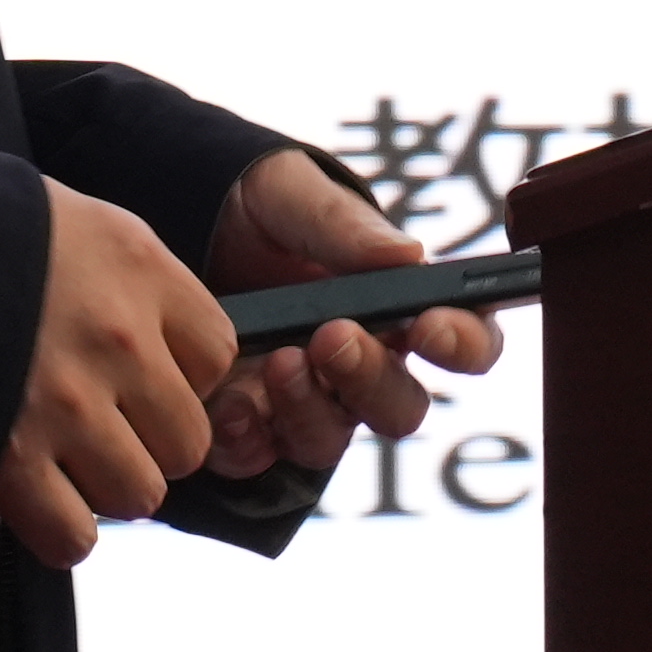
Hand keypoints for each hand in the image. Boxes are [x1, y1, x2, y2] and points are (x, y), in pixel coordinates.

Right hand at [0, 183, 233, 569]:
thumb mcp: (69, 222)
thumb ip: (124, 278)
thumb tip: (156, 338)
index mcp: (137, 267)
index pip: (216, 354)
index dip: (180, 374)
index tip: (141, 372)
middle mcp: (117, 338)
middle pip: (187, 439)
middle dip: (147, 441)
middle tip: (99, 423)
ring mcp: (66, 403)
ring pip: (140, 493)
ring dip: (104, 486)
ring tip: (61, 457)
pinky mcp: (10, 459)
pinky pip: (74, 537)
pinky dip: (59, 530)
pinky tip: (36, 497)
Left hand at [199, 150, 506, 487]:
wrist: (184, 228)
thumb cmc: (261, 209)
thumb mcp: (294, 195)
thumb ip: (346, 227)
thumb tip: (409, 256)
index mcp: (404, 310)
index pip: (467, 341)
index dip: (463, 344)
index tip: (431, 328)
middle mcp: (365, 369)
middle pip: (400, 408)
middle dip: (370, 380)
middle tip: (332, 337)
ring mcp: (309, 404)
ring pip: (330, 440)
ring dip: (306, 407)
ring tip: (277, 359)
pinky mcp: (251, 427)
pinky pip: (258, 456)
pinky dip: (245, 437)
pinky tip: (230, 405)